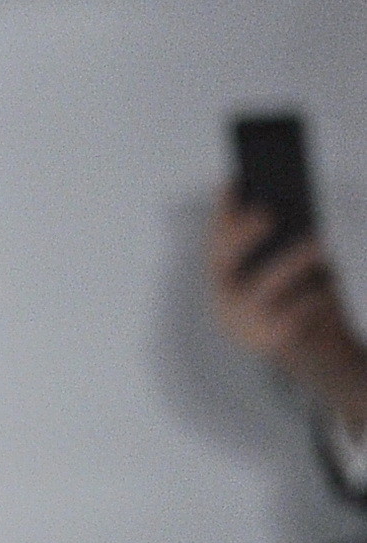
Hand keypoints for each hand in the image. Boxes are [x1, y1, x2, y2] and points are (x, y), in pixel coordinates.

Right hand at [207, 190, 366, 424]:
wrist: (319, 360)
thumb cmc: (302, 307)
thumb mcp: (286, 276)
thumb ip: (277, 248)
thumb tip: (278, 208)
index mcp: (225, 286)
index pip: (214, 243)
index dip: (220, 213)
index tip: (232, 182)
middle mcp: (226, 305)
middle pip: (223, 263)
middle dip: (241, 235)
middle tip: (268, 212)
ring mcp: (246, 325)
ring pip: (265, 285)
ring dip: (293, 262)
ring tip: (318, 244)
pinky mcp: (272, 341)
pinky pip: (295, 310)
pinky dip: (316, 297)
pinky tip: (328, 288)